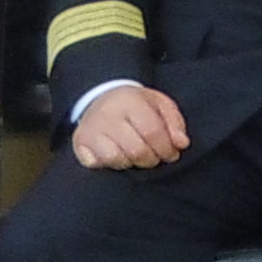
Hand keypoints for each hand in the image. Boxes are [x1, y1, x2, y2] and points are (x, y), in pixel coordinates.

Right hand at [65, 85, 187, 169]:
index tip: (171, 154)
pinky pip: (96, 163)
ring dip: (131, 163)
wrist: (100, 97)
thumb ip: (174, 122)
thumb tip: (181, 144)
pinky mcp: (79, 141)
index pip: (152, 131)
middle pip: (136, 149)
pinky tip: (116, 156)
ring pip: (116, 159)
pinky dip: (109, 165)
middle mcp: (108, 114)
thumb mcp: (159, 104)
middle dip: (151, 159)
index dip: (166, 148)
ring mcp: (91, 128)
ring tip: (135, 155)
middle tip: (154, 158)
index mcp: (130, 101)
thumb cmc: (135, 105)